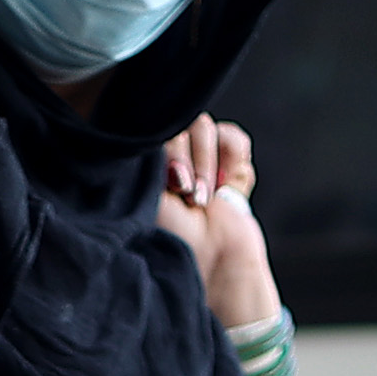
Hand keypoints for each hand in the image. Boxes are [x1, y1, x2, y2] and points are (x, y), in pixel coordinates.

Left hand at [155, 116, 278, 333]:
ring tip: (204, 199)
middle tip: (185, 194)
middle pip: (177, 120)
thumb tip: (149, 116)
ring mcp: (203, 157)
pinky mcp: (232, 163)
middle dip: (183, 159)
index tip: (167, 182)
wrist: (212, 259)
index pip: (146, 121)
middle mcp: (171, 154)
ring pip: (204, 126)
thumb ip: (144, 149)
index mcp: (143, 161)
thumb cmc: (169, 235)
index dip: (160, 146)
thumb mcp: (145, 190)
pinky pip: (233, 137)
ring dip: (206, 165)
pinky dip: (232, 161)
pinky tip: (226, 187)